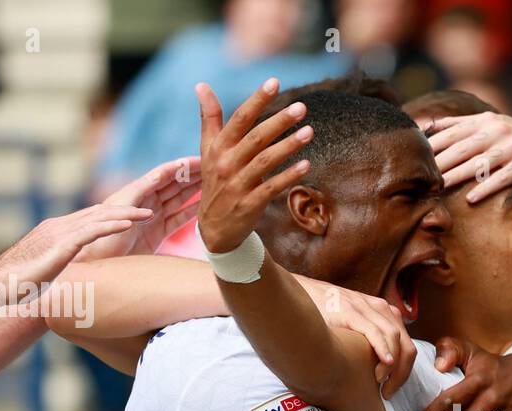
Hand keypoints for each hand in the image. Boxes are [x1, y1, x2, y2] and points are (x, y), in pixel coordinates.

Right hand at [0, 203, 153, 298]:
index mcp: (57, 233)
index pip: (91, 220)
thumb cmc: (18, 285)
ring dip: (126, 215)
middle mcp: (59, 228)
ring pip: (99, 218)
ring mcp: (59, 234)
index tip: (135, 217)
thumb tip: (76, 283)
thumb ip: (63, 272)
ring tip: (148, 214)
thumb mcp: (48, 274)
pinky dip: (111, 227)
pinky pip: (91, 232)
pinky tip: (129, 225)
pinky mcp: (60, 246)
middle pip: (99, 214)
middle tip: (150, 210)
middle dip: (125, 210)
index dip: (114, 217)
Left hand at [75, 156, 202, 260]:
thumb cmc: (102, 234)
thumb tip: (158, 183)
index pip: (164, 174)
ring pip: (179, 199)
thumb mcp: (118, 210)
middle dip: (192, 174)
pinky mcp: (158, 233)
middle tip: (213, 167)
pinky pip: (179, 218)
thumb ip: (137, 194)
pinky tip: (205, 206)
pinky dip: (192, 212)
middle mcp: (147, 201)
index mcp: (137, 192)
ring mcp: (154, 217)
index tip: (200, 159)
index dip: (182, 166)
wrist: (97, 261)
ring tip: (213, 183)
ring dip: (195, 190)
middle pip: (174, 183)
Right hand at [195, 77, 312, 252]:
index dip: (257, 100)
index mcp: (218, 147)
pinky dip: (289, 175)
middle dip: (279, 121)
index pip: (239, 118)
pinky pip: (272, 187)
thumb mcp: (208, 149)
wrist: (214, 227)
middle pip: (256, 138)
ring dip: (289, 146)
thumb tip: (201, 84)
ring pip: (266, 161)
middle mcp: (227, 163)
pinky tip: (306, 165)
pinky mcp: (250, 204)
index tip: (274, 82)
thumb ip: (209, 118)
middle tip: (301, 107)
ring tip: (309, 132)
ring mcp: (238, 184)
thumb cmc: (215, 181)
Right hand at [292, 274, 416, 397]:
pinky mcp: (352, 311)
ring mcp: (367, 308)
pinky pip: (374, 331)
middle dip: (402, 373)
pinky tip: (384, 363)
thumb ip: (368, 342)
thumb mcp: (355, 326)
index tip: (392, 389)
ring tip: (381, 382)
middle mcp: (381, 309)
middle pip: (406, 346)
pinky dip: (383, 349)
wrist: (302, 296)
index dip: (404, 371)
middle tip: (389, 392)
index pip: (407, 347)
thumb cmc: (327, 317)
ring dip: (392, 365)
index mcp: (385, 314)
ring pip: (395, 339)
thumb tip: (375, 374)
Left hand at [424, 112, 511, 202]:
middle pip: (464, 147)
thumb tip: (427, 124)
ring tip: (440, 186)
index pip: (454, 131)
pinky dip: (486, 188)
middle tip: (422, 176)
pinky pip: (503, 178)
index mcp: (485, 121)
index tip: (415, 157)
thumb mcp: (489, 124)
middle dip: (442, 161)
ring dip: (458, 175)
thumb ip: (460, 124)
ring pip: (481, 163)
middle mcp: (498, 131)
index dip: (434, 144)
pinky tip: (471, 198)